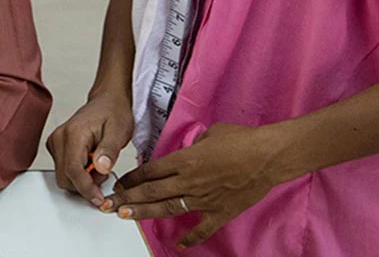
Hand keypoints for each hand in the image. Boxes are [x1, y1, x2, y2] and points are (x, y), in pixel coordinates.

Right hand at [45, 90, 132, 211]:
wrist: (107, 102)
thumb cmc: (113, 113)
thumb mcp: (119, 131)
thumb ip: (109, 150)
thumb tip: (101, 168)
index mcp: (73, 133)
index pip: (73, 171)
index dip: (86, 189)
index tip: (100, 199)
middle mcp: (59, 138)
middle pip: (65, 177)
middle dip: (86, 185)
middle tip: (105, 173)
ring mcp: (55, 142)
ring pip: (63, 176)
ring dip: (83, 180)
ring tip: (100, 165)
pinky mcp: (56, 147)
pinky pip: (64, 170)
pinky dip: (79, 174)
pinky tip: (92, 163)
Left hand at [110, 123, 290, 248]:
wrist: (269, 156)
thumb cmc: (243, 140)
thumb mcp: (211, 133)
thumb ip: (194, 144)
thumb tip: (190, 147)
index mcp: (185, 160)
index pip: (150, 171)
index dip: (132, 178)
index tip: (119, 183)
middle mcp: (189, 181)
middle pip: (152, 191)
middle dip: (128, 198)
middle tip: (109, 203)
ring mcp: (204, 199)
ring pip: (168, 208)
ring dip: (145, 213)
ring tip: (126, 216)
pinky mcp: (221, 212)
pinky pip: (202, 228)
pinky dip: (190, 238)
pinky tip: (179, 245)